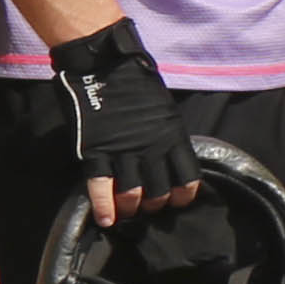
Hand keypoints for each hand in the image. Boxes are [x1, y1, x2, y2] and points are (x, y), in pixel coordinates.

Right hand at [52, 16, 197, 223]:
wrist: (102, 62)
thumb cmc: (134, 80)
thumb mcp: (163, 107)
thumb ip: (167, 133)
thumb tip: (169, 154)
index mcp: (173, 136)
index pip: (188, 178)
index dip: (184, 195)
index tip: (177, 201)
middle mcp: (152, 149)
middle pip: (160, 193)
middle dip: (155, 206)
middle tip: (147, 209)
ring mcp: (124, 152)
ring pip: (133, 196)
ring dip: (131, 210)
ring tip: (126, 214)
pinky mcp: (96, 152)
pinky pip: (101, 188)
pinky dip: (103, 208)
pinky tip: (105, 220)